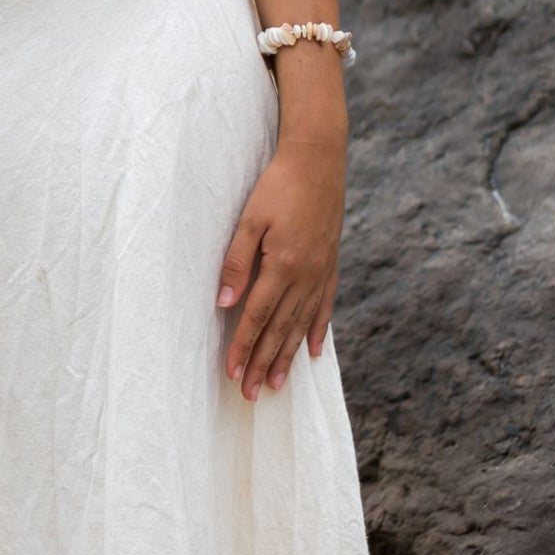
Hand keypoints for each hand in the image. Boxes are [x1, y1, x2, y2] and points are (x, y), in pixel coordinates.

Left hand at [216, 127, 344, 398]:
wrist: (319, 159)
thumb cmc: (278, 185)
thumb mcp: (249, 219)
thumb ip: (236, 261)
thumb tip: (224, 302)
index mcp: (282, 265)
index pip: (257, 317)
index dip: (244, 347)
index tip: (233, 374)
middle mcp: (305, 275)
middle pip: (280, 329)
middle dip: (263, 363)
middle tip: (252, 394)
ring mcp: (321, 271)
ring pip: (301, 324)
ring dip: (287, 356)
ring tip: (277, 385)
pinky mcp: (330, 264)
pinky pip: (324, 306)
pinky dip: (316, 331)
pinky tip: (311, 351)